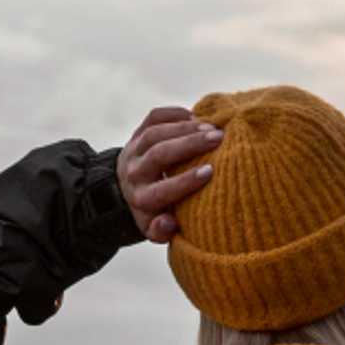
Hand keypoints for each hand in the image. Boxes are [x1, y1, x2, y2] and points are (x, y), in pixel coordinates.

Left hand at [118, 106, 222, 242]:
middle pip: (158, 154)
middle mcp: (134, 173)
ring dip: (185, 127)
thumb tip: (170, 223)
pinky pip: (152, 118)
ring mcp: (134, 150)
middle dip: (189, 144)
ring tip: (212, 127)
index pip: (162, 190)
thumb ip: (162, 231)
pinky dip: (174, 113)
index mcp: (142, 198)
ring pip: (154, 133)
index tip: (211, 171)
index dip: (186, 180)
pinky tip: (196, 115)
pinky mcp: (137, 134)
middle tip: (218, 138)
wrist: (126, 189)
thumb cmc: (153, 211)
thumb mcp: (154, 229)